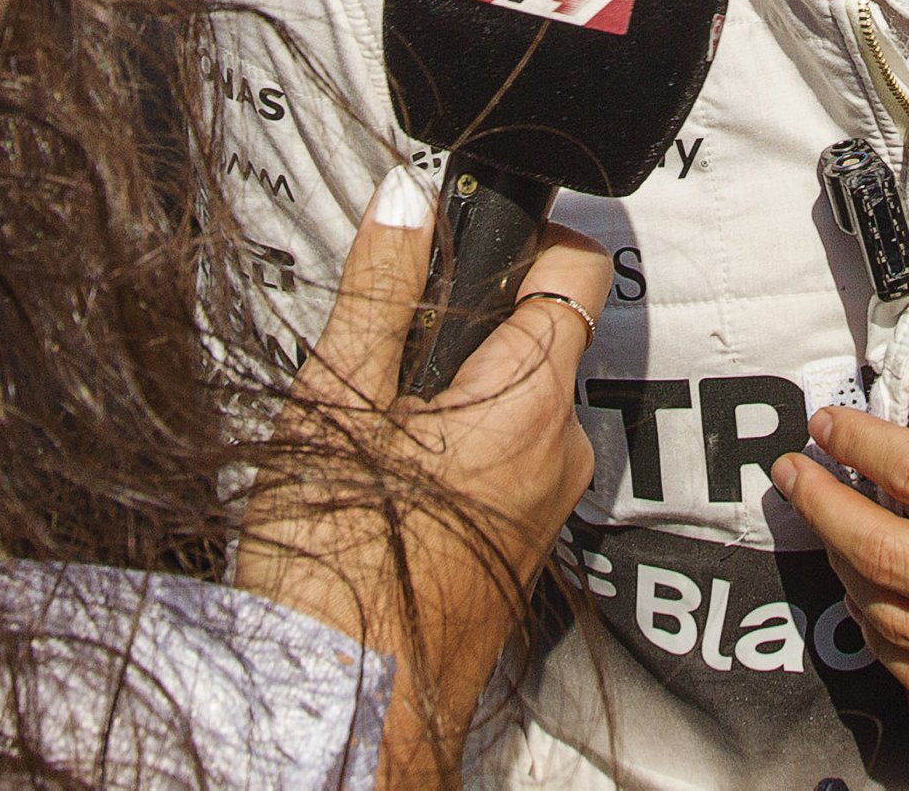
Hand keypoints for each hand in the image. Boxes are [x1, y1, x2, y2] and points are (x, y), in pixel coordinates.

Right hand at [237, 169, 609, 786]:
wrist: (345, 710)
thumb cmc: (331, 566)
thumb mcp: (336, 402)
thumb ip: (378, 291)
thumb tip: (406, 198)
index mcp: (530, 399)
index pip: (578, 267)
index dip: (529, 232)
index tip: (469, 231)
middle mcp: (561, 449)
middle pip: (539, 335)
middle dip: (468, 326)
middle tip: (384, 356)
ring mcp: (548, 504)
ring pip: (515, 402)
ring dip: (456, 394)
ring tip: (373, 430)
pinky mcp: (521, 546)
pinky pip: (505, 461)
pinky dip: (457, 450)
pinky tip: (388, 482)